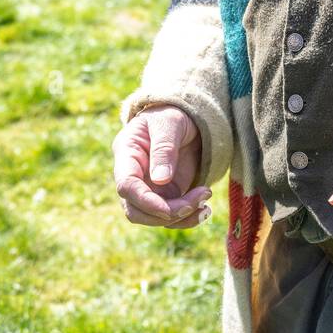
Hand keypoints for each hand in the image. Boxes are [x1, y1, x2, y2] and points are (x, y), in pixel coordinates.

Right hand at [113, 104, 210, 227]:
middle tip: (199, 202)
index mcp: (127, 154)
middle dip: (166, 213)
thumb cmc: (172, 114)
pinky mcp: (164, 194)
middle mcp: (133, 175)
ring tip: (206, 207)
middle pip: (136, 209)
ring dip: (180, 218)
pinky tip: (204, 210)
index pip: (126, 185)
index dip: (145, 201)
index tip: (169, 208)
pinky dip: (187, 218)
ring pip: (153, 217)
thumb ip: (164, 148)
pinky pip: (170, 215)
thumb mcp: (169, 123)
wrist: (184, 117)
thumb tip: (160, 179)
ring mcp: (148, 187)